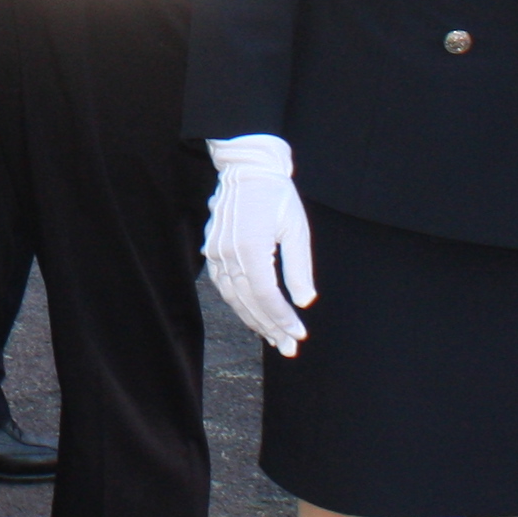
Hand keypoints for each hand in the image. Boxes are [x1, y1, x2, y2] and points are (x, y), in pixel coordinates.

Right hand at [203, 134, 316, 355]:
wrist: (246, 168)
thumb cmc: (276, 195)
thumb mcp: (296, 229)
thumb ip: (299, 268)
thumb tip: (304, 301)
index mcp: (251, 247)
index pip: (267, 295)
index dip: (283, 318)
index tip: (299, 334)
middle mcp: (229, 253)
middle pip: (249, 302)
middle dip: (270, 327)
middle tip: (288, 347)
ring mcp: (217, 252)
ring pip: (233, 297)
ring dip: (253, 320)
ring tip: (273, 337)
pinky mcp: (213, 249)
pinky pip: (223, 286)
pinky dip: (239, 303)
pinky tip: (253, 314)